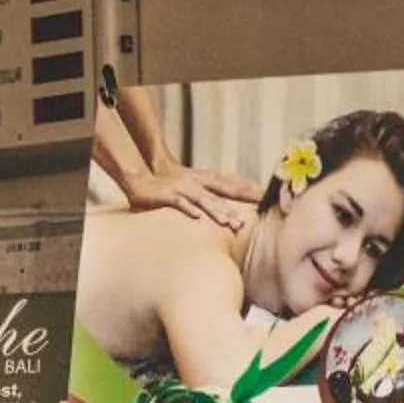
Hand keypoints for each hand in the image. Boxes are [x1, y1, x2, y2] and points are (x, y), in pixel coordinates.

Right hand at [124, 162, 262, 229]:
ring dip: (217, 211)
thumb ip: (203, 198)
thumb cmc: (164, 187)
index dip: (247, 192)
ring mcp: (182, 188)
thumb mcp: (187, 190)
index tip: (264, 200)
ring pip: (204, 200)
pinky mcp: (167, 194)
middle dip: (235, 208)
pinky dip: (189, 209)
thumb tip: (217, 211)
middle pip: (220, 195)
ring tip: (229, 223)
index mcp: (203, 181)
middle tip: (248, 222)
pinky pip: (180, 202)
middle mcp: (196, 183)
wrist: (140, 179)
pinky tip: (198, 218)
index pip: (230, 186)